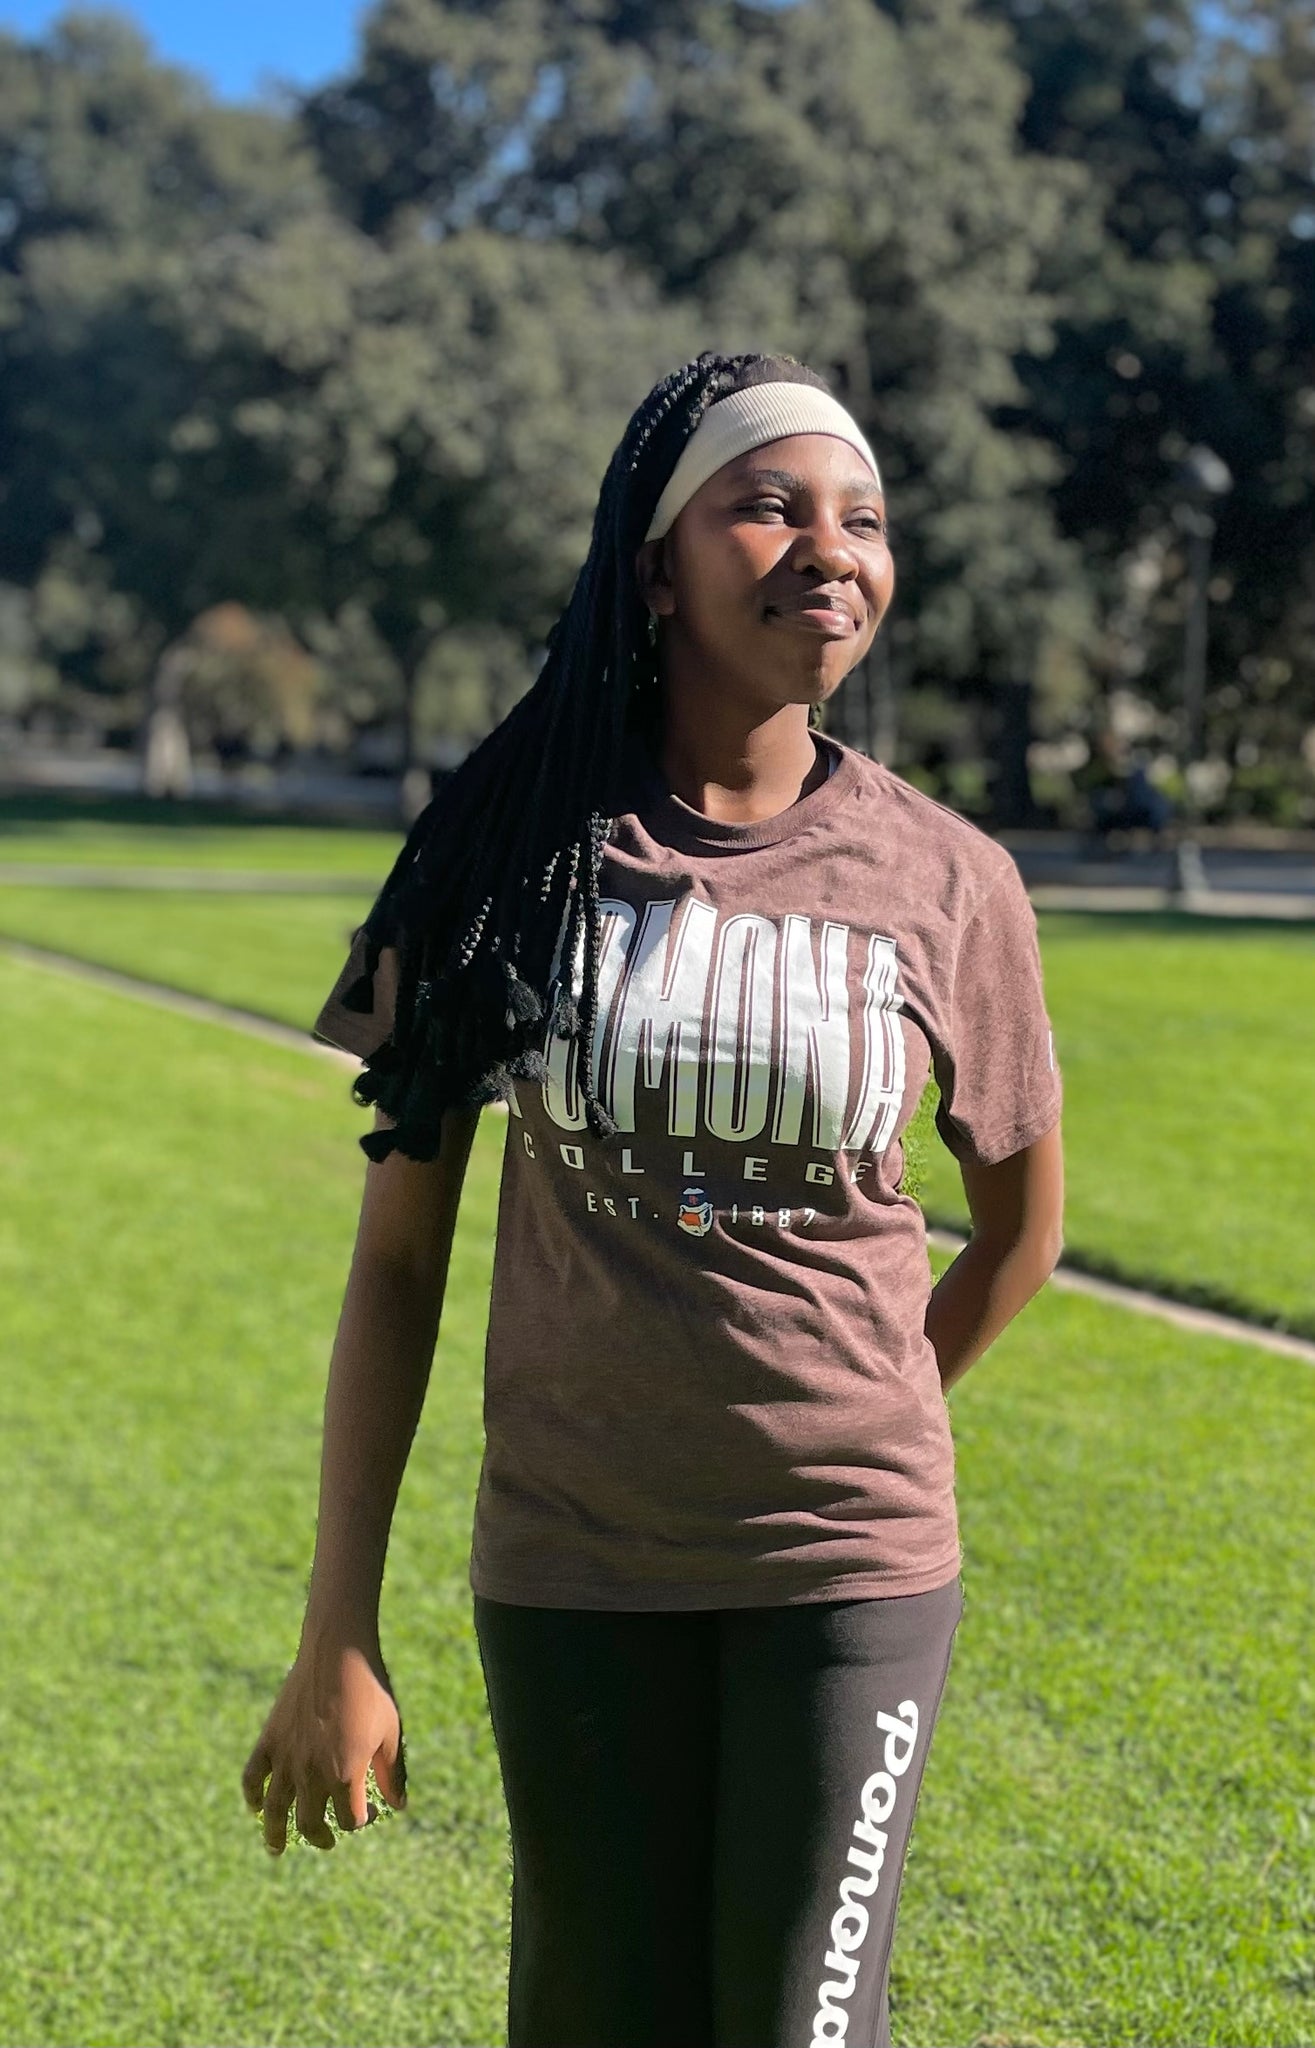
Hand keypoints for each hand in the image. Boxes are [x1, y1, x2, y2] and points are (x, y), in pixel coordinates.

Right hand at [241, 1633, 406, 1855]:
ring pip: (275, 1810)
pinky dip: (252, 1795)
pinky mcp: (270, 1739)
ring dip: (275, 1834)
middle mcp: (312, 1773)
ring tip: (276, 1849)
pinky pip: (252, 1777)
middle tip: (327, 1840)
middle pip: (310, 1824)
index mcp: (345, 1774)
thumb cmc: (371, 1690)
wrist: (338, 1651)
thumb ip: (393, 1773)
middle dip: (321, 1837)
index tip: (369, 1811)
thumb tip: (400, 1806)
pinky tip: (256, 1805)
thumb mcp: (392, 1732)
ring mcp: (286, 1757)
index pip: (350, 1820)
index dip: (361, 1821)